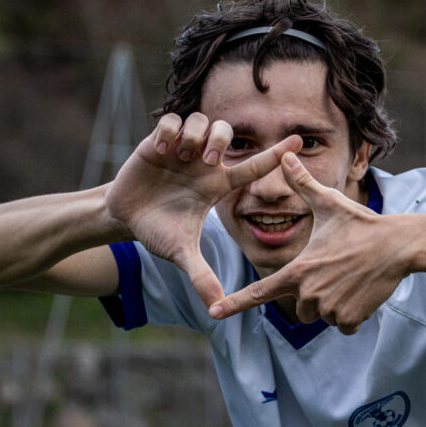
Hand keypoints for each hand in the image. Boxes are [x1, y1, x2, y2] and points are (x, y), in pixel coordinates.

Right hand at [105, 112, 302, 307]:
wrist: (126, 217)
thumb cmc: (159, 230)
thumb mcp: (181, 252)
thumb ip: (201, 275)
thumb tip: (218, 306)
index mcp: (217, 185)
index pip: (253, 167)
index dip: (275, 155)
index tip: (299, 141)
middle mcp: (203, 164)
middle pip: (227, 132)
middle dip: (221, 141)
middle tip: (207, 160)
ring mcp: (182, 150)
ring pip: (202, 121)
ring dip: (196, 134)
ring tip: (184, 154)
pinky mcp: (158, 141)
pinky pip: (172, 120)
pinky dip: (169, 130)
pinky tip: (160, 150)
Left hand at [209, 153, 409, 333]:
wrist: (397, 245)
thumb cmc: (361, 224)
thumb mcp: (329, 204)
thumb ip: (303, 184)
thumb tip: (286, 154)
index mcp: (298, 269)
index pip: (258, 291)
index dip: (235, 302)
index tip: (214, 312)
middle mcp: (310, 292)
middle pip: (300, 307)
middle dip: (314, 294)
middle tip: (335, 271)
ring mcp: (330, 308)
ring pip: (323, 316)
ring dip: (333, 304)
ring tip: (350, 278)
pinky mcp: (349, 319)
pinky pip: (343, 325)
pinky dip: (350, 314)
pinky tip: (361, 291)